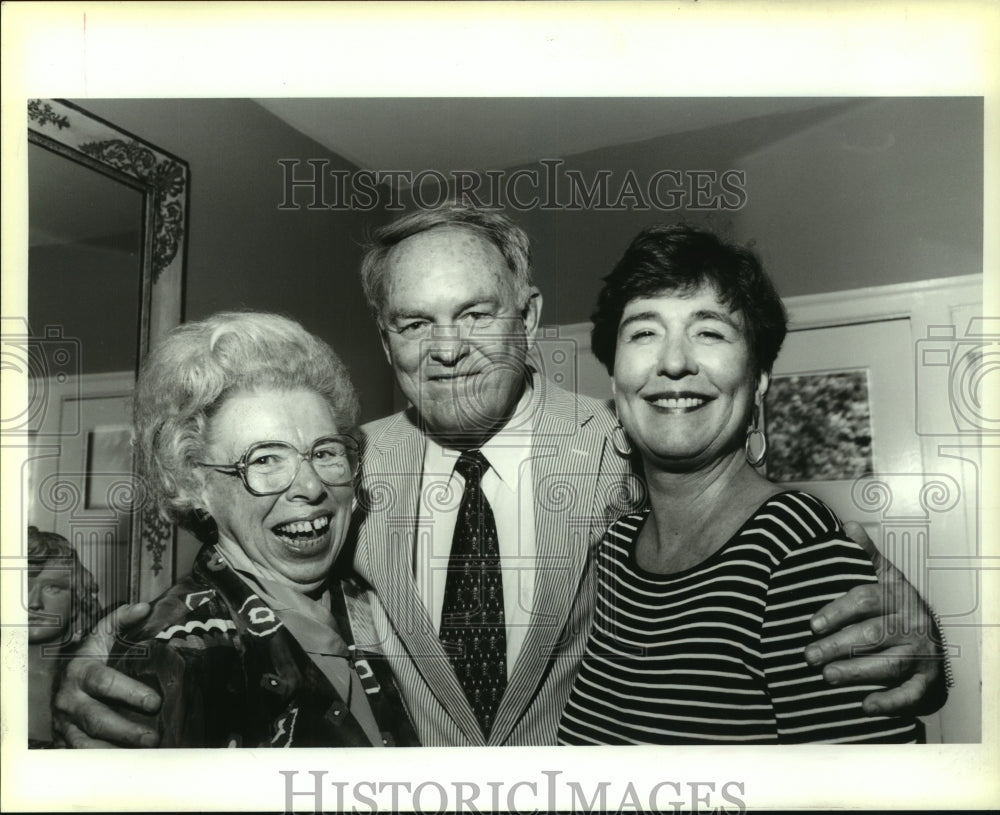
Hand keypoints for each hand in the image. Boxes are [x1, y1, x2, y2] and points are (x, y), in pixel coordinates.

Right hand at [52, 603, 162, 747]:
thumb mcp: (100, 636)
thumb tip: (144, 608)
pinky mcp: (65, 739)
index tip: (154, 701)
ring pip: (86, 741)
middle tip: (153, 736)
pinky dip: (101, 760)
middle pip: (96, 718)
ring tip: (142, 754)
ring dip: (114, 749)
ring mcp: (65, 722)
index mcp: (81, 672)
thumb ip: (121, 620)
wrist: (57, 680)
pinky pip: (80, 754)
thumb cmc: (87, 657)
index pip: (104, 682)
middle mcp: (70, 699)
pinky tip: (124, 763)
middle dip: (125, 730)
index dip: (129, 692)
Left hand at [805, 522, 948, 716]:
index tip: (811, 624)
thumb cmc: (897, 604)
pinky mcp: (927, 680)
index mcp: (897, 596)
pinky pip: (912, 693)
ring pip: (890, 664)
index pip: (865, 599)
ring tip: (828, 677)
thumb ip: (865, 555)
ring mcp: (922, 653)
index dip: (837, 610)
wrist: (933, 633)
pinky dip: (891, 702)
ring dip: (858, 671)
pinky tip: (865, 705)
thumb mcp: (885, 576)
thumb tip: (848, 525)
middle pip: (873, 634)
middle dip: (839, 645)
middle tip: (809, 656)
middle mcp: (912, 624)